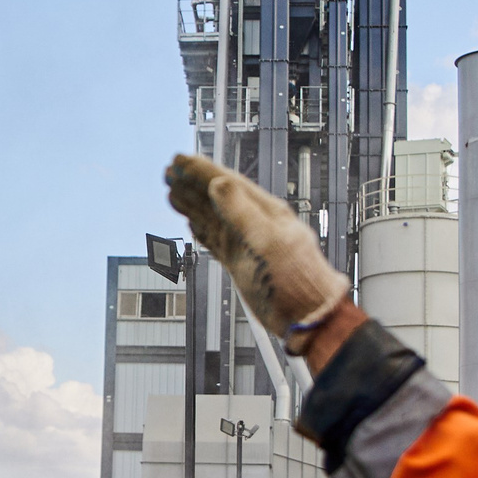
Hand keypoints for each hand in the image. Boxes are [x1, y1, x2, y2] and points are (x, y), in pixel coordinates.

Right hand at [163, 155, 350, 352]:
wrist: (308, 316)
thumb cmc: (297, 281)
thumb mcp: (266, 241)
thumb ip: (240, 212)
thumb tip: (218, 183)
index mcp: (265, 212)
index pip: (228, 183)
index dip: (201, 171)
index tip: (179, 161)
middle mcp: (255, 224)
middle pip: (217, 197)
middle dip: (192, 183)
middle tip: (169, 170)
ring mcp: (247, 244)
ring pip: (212, 217)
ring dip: (192, 203)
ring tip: (172, 191)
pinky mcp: (241, 264)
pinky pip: (215, 240)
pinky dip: (201, 230)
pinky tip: (191, 224)